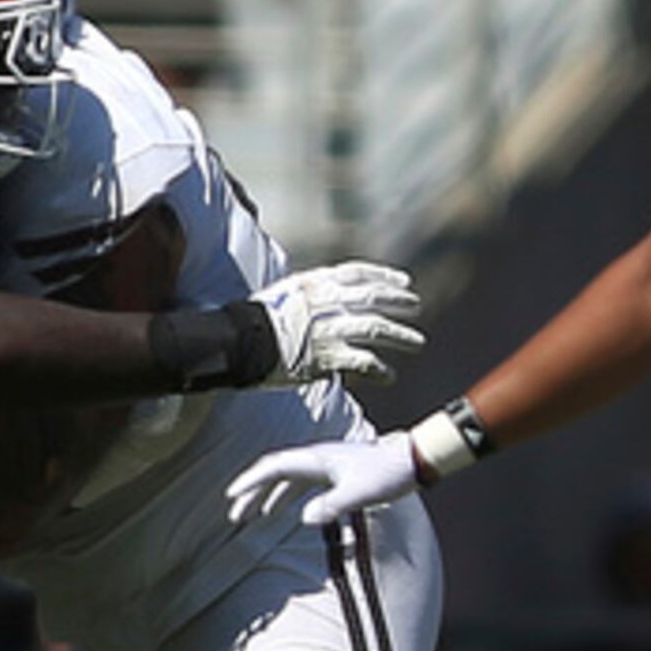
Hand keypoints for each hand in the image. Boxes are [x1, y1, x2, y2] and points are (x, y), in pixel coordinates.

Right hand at [224, 433, 419, 527]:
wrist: (416, 459)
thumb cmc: (390, 473)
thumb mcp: (361, 493)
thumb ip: (332, 505)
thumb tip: (303, 519)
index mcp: (318, 459)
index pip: (274, 467)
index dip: (251, 481)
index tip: (231, 496)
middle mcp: (318, 458)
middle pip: (275, 472)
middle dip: (252, 492)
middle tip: (234, 514)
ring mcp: (327, 464)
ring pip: (288, 479)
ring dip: (268, 496)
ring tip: (252, 516)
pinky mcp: (337, 472)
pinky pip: (303, 484)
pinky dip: (288, 496)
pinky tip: (286, 512)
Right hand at [251, 261, 424, 384]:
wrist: (233, 343)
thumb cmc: (253, 321)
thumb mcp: (282, 294)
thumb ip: (310, 294)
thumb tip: (331, 297)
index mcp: (313, 284)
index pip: (356, 273)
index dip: (383, 276)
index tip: (403, 282)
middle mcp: (324, 303)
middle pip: (371, 298)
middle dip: (397, 301)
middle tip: (416, 306)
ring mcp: (326, 329)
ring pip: (374, 328)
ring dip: (400, 336)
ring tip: (417, 343)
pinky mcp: (325, 357)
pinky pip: (362, 362)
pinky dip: (379, 370)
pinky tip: (390, 376)